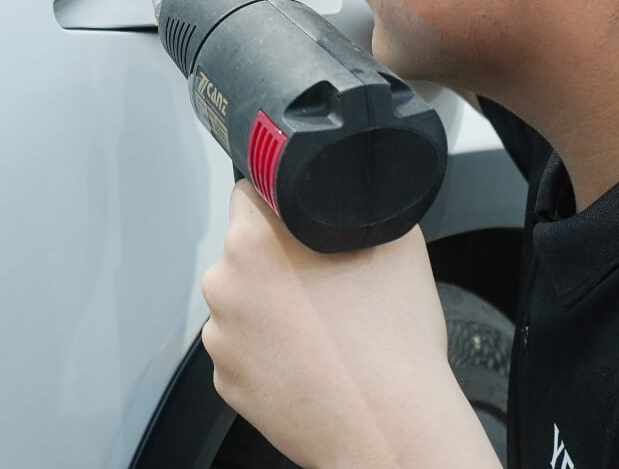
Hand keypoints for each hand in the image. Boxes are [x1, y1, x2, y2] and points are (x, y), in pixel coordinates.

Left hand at [200, 182, 500, 468]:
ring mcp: (221, 338)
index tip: (302, 218)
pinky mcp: (226, 380)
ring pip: (244, 301)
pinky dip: (269, 349)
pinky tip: (309, 358)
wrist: (390, 429)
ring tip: (322, 328)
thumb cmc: (392, 344)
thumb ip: (361, 203)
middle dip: (278, 258)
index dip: (280, 199)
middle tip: (325, 282)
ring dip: (271, 306)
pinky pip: (244, 347)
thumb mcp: (397, 241)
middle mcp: (224, 285)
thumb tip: (352, 190)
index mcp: (254, 240)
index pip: (249, 189)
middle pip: (245, 250)